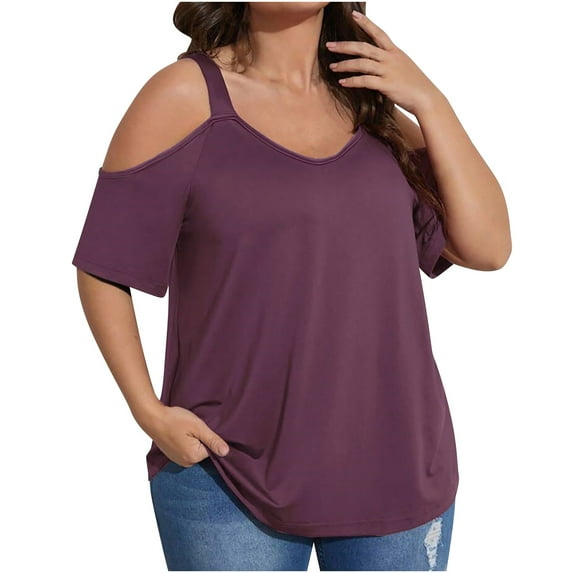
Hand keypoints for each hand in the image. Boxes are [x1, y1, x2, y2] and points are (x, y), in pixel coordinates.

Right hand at [140, 403, 229, 465]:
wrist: (152, 418)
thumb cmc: (175, 420)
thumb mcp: (198, 427)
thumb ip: (212, 440)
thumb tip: (226, 452)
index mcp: (193, 457)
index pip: (212, 450)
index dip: (209, 437)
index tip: (201, 428)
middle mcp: (186, 463)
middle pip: (203, 451)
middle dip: (201, 439)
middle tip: (193, 428)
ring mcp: (178, 460)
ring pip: (194, 450)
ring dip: (193, 440)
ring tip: (186, 429)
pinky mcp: (172, 455)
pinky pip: (186, 450)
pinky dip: (186, 442)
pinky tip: (181, 433)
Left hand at [326, 10, 443, 115]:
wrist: (426, 98)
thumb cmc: (414, 85)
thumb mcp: (403, 68)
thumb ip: (389, 64)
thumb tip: (378, 65)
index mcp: (395, 52)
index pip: (379, 33)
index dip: (366, 23)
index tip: (353, 15)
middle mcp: (390, 58)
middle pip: (363, 48)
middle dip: (345, 46)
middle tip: (330, 45)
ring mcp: (388, 71)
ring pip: (362, 63)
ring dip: (345, 65)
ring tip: (333, 67)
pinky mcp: (386, 85)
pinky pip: (365, 81)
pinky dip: (352, 81)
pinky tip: (343, 82)